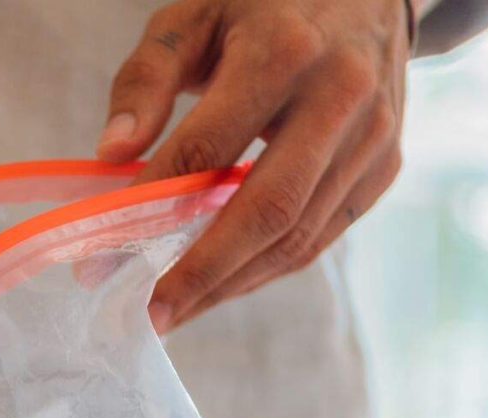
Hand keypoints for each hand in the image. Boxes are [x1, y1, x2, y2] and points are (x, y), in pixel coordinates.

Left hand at [98, 0, 407, 330]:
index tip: (102, 258)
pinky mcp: (385, 165)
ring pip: (296, 235)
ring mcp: (372, 135)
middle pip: (266, 209)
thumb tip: (111, 154)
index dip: (151, 208)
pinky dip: (265, 270)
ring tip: (174, 312)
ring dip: (229, 284)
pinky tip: (219, 286)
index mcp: (283, 52)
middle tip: (147, 317)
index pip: (207, 148)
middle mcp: (339, 95)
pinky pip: (319, 236)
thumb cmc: (264, 5)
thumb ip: (146, 79)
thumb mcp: (194, 17)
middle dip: (200, 272)